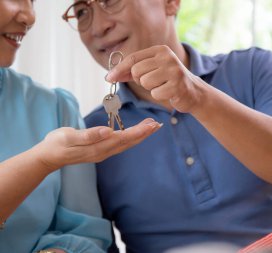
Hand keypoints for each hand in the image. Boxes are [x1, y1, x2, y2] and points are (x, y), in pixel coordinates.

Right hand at [33, 118, 160, 172]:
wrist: (48, 157)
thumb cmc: (57, 144)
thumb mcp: (69, 137)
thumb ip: (88, 135)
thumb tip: (108, 131)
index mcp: (98, 147)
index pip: (123, 138)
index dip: (138, 132)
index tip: (151, 125)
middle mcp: (104, 152)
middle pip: (129, 142)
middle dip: (144, 133)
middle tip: (157, 124)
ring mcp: (103, 152)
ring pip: (126, 143)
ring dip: (140, 135)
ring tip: (151, 127)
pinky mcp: (100, 150)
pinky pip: (120, 144)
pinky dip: (131, 137)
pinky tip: (135, 133)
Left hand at [106, 45, 205, 112]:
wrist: (192, 91)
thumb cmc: (168, 80)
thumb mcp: (151, 70)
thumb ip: (131, 71)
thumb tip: (110, 76)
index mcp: (160, 50)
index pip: (133, 58)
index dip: (119, 69)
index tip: (108, 78)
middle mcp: (167, 57)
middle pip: (136, 71)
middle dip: (140, 80)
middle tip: (153, 81)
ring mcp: (174, 70)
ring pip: (145, 82)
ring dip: (150, 88)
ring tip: (162, 86)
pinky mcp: (178, 85)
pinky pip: (155, 93)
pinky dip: (159, 96)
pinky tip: (168, 92)